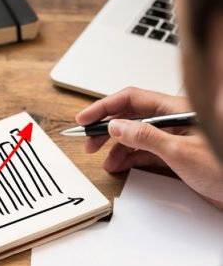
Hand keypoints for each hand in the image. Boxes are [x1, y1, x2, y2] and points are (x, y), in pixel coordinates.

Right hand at [77, 87, 222, 207]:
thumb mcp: (180, 151)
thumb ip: (146, 137)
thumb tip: (117, 127)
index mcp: (176, 109)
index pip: (131, 100)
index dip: (104, 108)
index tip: (85, 119)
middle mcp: (173, 120)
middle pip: (130, 116)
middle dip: (106, 129)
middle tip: (89, 143)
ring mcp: (173, 137)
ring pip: (135, 136)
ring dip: (117, 148)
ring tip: (106, 162)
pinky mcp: (174, 154)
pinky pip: (145, 151)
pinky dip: (130, 158)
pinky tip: (121, 165)